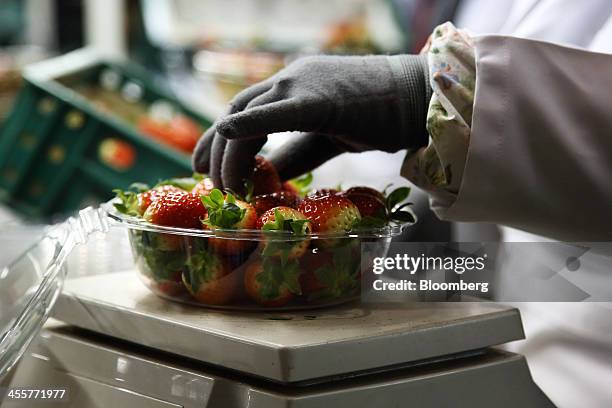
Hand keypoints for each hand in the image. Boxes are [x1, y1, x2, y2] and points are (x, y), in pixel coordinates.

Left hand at [193, 54, 430, 191]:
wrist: (418, 99)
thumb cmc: (378, 118)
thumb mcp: (324, 139)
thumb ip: (293, 155)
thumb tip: (266, 178)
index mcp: (291, 87)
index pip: (242, 110)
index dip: (218, 140)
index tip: (204, 166)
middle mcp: (289, 79)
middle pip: (235, 111)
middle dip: (214, 149)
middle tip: (207, 182)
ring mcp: (302, 84)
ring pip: (246, 114)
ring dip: (230, 154)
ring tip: (227, 187)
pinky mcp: (319, 99)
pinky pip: (275, 112)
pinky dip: (248, 123)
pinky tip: (226, 134)